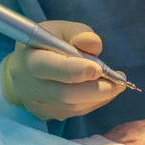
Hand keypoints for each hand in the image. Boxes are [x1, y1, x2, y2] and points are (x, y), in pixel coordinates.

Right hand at [0, 21, 125, 120]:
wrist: (24, 67)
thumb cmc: (46, 44)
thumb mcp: (60, 29)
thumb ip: (79, 33)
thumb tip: (94, 46)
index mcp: (30, 58)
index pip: (50, 68)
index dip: (76, 71)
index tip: (99, 69)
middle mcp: (30, 85)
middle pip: (65, 93)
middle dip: (97, 89)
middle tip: (119, 82)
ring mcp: (37, 103)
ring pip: (73, 106)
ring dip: (100, 97)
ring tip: (117, 85)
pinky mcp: (46, 114)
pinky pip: (74, 112)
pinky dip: (94, 103)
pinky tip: (105, 92)